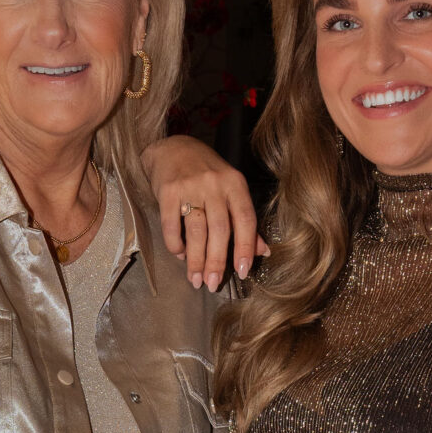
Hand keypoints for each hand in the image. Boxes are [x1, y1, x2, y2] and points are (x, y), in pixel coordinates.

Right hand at [143, 134, 267, 291]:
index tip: (242, 272)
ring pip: (196, 231)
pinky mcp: (168, 191)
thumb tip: (263, 251)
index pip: (245, 220)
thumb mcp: (230, 190)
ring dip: (195, 260)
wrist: (173, 148)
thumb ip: (244, 220)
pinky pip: (172, 226)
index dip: (245, 248)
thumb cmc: (207, 174)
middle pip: (220, 230)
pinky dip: (176, 245)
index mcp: (235, 184)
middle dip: (216, 261)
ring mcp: (190, 186)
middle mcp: (214, 184)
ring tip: (195, 279)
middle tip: (212, 284)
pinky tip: (180, 255)